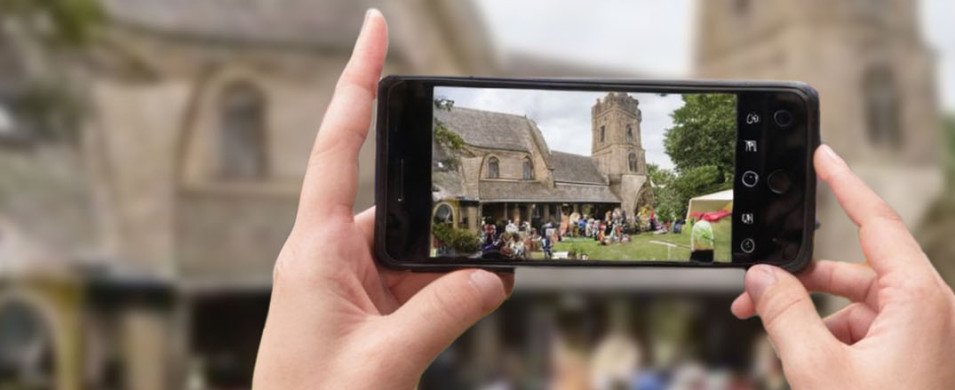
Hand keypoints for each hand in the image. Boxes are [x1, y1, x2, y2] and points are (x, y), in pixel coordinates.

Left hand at [252, 10, 511, 388]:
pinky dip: (445, 297)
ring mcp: (345, 287)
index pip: (338, 147)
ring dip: (445, 274)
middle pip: (396, 209)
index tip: (375, 31)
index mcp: (314, 252)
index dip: (356, 83)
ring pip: (413, 254)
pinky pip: (415, 288)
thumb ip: (443, 314)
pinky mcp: (362, 312)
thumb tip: (492, 277)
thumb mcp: (385, 362)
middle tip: (477, 251)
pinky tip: (469, 307)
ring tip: (473, 295)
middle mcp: (327, 259)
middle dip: (440, 225)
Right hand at [731, 145, 954, 388]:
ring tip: (791, 347)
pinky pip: (895, 337)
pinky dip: (856, 343)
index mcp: (926, 305)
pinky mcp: (943, 371)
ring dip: (830, 320)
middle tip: (766, 290)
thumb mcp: (817, 370)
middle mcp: (948, 320)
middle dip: (815, 281)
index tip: (825, 158)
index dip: (846, 186)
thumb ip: (785, 314)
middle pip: (871, 274)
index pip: (879, 224)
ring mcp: (950, 348)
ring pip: (880, 311)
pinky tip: (825, 367)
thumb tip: (764, 278)